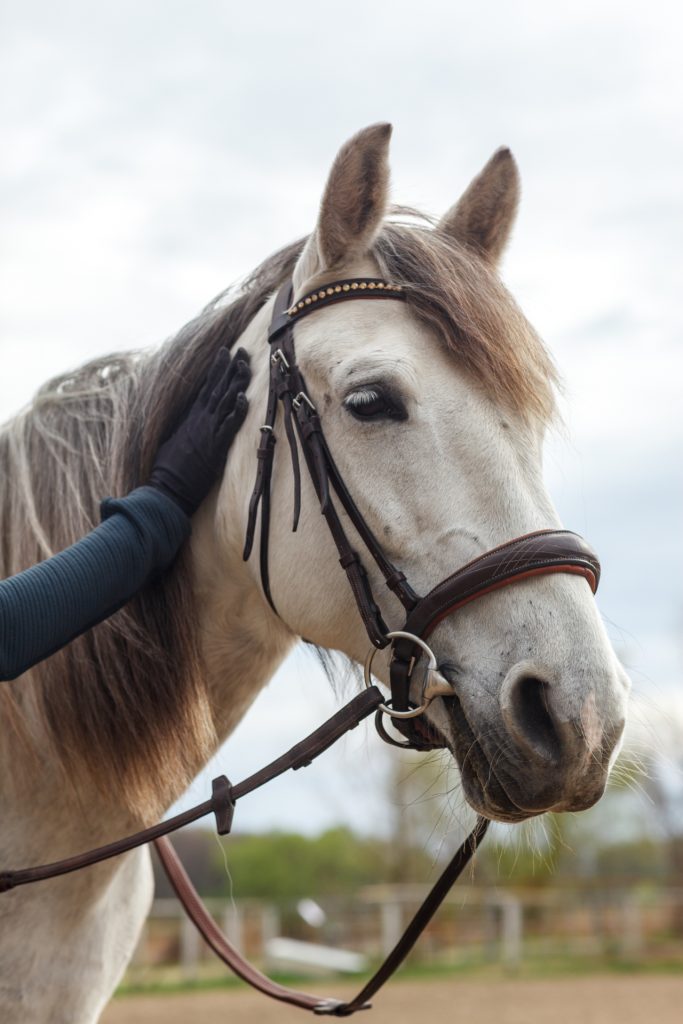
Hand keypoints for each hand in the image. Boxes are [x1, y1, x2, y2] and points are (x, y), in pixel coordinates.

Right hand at [148, 347, 250, 515]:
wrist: (166, 488)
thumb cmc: (168, 469)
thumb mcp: (173, 441)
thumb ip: (183, 427)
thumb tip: (188, 419)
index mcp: (190, 417)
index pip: (206, 387)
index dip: (217, 369)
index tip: (226, 353)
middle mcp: (200, 420)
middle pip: (217, 388)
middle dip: (230, 368)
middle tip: (241, 350)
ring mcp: (208, 432)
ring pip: (225, 402)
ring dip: (236, 383)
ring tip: (245, 364)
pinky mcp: (215, 447)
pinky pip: (228, 426)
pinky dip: (236, 411)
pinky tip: (244, 398)